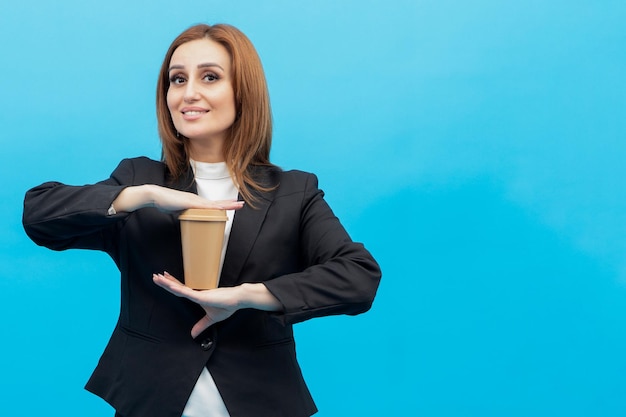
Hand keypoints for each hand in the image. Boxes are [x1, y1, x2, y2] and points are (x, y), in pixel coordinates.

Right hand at [113, 184, 243, 212]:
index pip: (213, 204)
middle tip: (241, 204)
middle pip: (217, 202)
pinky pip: (204, 206)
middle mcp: (197, 200)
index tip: (233, 205)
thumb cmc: (165, 202)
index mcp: (196, 202)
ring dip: (226, 205)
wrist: (155, 195)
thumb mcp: (178, 210)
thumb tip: (188, 220)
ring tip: (238, 205)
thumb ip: (185, 214)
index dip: (223, 204)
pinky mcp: (189, 203)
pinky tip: (221, 209)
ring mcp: (194, 200)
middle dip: (229, 203)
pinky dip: (214, 208)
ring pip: (214, 204)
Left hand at [153, 272, 241, 337]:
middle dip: (165, 282)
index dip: (171, 285)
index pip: (181, 290)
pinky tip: (170, 286)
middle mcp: (195, 293)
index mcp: (197, 296)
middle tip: (155, 276)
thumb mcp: (211, 318)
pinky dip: (178, 289)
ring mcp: (198, 293)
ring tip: (158, 277)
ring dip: (168, 283)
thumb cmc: (227, 305)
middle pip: (177, 287)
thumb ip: (201, 325)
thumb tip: (193, 335)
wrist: (238, 300)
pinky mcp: (202, 296)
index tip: (163, 280)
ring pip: (179, 288)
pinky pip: (187, 292)